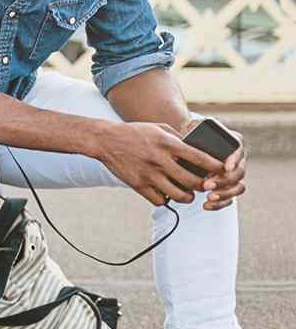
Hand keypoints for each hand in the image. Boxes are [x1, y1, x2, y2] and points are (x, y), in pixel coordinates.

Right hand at [93, 120, 224, 206]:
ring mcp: (149, 174)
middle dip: (204, 186)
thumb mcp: (159, 128)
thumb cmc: (135, 132)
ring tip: (188, 193)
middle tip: (205, 185)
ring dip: (188, 196)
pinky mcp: (138, 185)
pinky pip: (159, 200)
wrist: (106, 140)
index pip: (200, 158)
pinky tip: (166, 193)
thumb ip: (178, 138)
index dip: (216, 167)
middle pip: (193, 182)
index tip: (223, 170)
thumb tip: (196, 149)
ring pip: (179, 195)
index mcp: (168, 144)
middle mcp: (160, 160)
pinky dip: (166, 199)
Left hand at [182, 118, 245, 210]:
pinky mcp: (227, 187)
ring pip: (238, 187)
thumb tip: (190, 131)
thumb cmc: (192, 136)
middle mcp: (238, 160)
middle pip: (239, 173)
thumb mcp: (193, 128)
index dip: (234, 159)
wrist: (189, 146)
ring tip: (209, 197)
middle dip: (224, 180)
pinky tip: (206, 205)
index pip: (239, 151)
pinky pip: (230, 198)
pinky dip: (220, 204)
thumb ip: (195, 128)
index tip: (226, 167)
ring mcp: (234, 175)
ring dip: (225, 194)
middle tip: (208, 184)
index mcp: (234, 144)